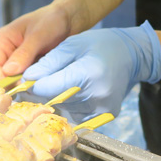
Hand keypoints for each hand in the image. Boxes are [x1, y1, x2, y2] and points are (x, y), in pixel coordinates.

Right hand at [0, 4, 72, 81]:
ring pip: (15, 82)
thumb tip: (8, 72)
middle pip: (1, 79)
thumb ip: (24, 53)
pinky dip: (35, 84)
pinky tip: (45, 82)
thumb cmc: (52, 20)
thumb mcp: (38, 35)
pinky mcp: (29, 68)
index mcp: (0, 42)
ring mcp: (17, 62)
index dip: (3, 81)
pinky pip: (27, 82)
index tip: (21, 85)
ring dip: (27, 85)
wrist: (69, 19)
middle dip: (16, 85)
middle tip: (34, 87)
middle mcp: (5, 53)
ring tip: (42, 83)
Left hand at [21, 21, 160, 122]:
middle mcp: (97, 95)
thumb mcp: (73, 45)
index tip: (29, 78)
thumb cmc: (102, 45)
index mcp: (88, 74)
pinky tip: (78, 90)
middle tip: (45, 77)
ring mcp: (102, 109)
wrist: (132, 55)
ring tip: (66, 80)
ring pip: (64, 109)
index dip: (33, 84)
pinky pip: (77, 114)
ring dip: (58, 98)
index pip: (48, 88)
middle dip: (44, 90)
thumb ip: (50, 62)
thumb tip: (28, 78)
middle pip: (55, 101)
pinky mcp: (105, 116)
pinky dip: (71, 104)